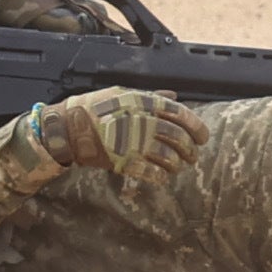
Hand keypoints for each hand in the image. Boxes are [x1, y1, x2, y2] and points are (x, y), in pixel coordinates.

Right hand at [41, 87, 203, 186]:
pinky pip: (150, 172)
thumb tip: (174, 96)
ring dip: (177, 164)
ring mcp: (133, 142)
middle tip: (192, 156)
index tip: (203, 136)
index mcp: (144, 103)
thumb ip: (152, 97)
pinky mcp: (123, 161)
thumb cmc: (95, 107)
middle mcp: (143, 122)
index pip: (180, 114)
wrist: (68, 128)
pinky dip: (160, 176)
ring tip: (178, 167)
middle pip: (177, 138)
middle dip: (189, 149)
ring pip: (168, 157)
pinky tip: (162, 177)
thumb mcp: (124, 94)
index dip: (196, 126)